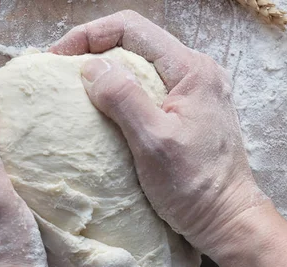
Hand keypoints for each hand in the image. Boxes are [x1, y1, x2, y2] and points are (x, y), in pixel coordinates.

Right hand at [49, 11, 268, 258]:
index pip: (132, 29)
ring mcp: (198, 92)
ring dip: (109, 72)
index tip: (58, 57)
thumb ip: (124, 98)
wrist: (228, 219)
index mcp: (192, 70)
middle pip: (137, 43)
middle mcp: (198, 72)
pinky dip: (125, 92)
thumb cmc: (195, 186)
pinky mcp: (193, 112)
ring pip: (144, 66)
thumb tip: (91, 66)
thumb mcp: (153, 142)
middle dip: (96, 50)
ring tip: (78, 89)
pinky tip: (106, 109)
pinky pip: (153, 89)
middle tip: (61, 72)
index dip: (89, 35)